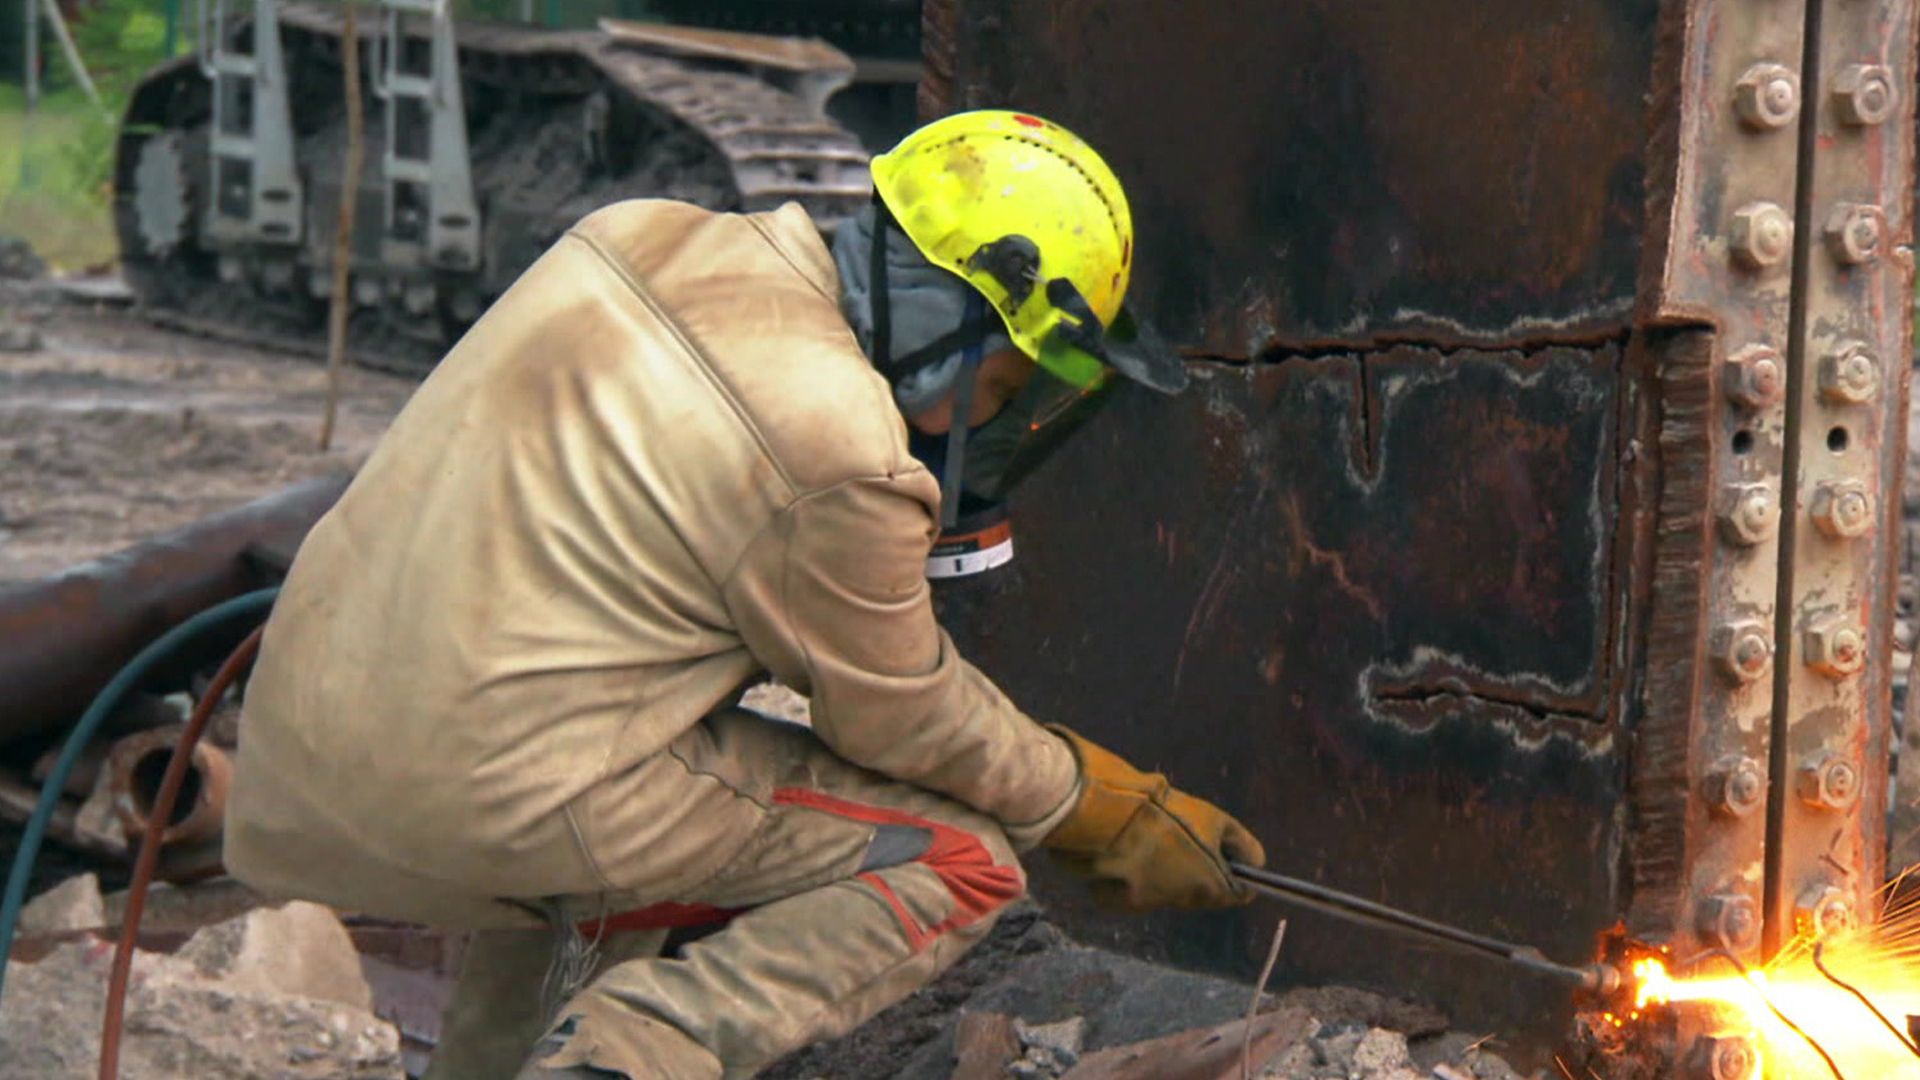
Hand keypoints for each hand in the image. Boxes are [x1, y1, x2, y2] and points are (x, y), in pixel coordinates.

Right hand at [1040, 725, 1265, 910]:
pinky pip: (1132, 889)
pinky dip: (1132, 874)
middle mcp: (1182, 903)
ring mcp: (1147, 905)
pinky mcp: (1114, 902)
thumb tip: (1257, 863)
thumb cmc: (1166, 816)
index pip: (1240, 892)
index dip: (1236, 870)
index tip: (1223, 849)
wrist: (1108, 820)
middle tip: (1180, 835)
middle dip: (1196, 869)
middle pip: (1200, 891)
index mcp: (1211, 886)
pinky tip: (1123, 850)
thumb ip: (1240, 843)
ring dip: (1163, 871)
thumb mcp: (1214, 819)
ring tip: (1148, 838)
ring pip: (1165, 890)